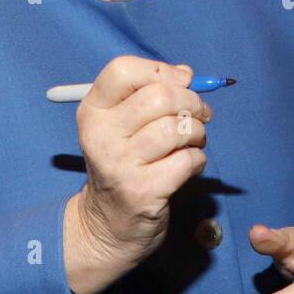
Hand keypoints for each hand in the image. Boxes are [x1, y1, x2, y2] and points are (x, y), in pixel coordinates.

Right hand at [63, 57, 211, 293]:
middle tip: (200, 114)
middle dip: (192, 102)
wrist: (108, 223)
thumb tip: (186, 73)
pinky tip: (188, 165)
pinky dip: (198, 159)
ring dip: (198, 132)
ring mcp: (119, 164)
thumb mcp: (123, 125)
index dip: (160, 70)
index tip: (181, 82)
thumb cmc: (125, 163)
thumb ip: (150, 93)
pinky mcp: (142, 191)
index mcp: (93, 111)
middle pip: (160, 96)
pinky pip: (188, 160)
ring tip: (194, 141)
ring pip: (178, 128)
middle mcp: (100, 135)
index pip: (122, 69)